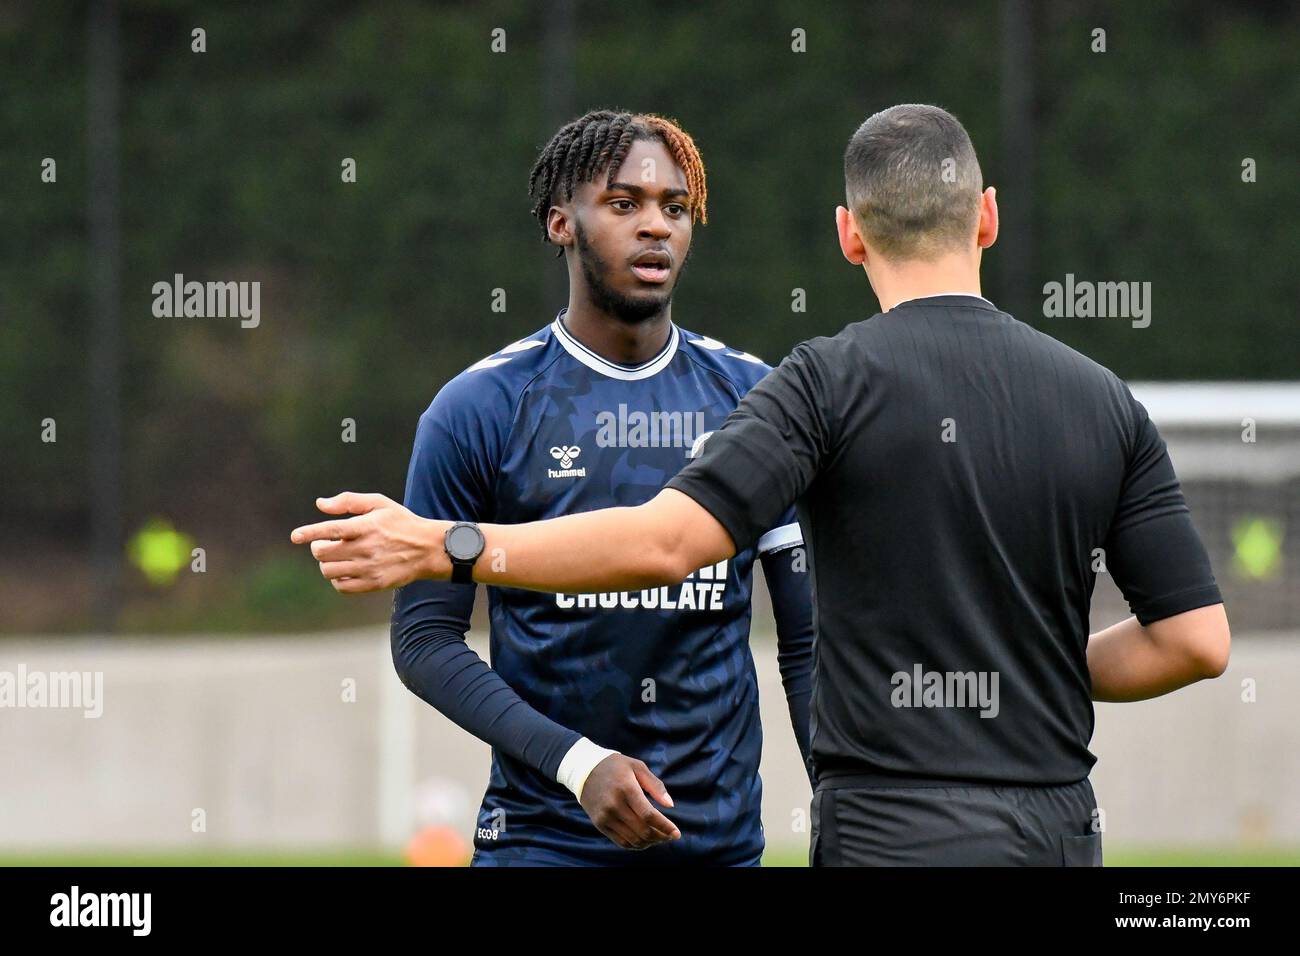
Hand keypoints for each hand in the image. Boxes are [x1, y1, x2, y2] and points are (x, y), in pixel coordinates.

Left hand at [290, 492, 446, 591]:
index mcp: (367, 526)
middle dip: (319, 547)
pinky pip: (341, 587)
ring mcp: (370, 568)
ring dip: (327, 563)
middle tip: (327, 544)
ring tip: (338, 557)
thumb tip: (320, 504)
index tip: (295, 536)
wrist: (428, 549)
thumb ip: (349, 501)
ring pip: (329, 571)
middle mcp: (367, 548)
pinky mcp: (374, 584)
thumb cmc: (400, 522)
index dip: (309, 532)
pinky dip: (337, 579)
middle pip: (323, 553)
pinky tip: (346, 570)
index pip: (330, 530)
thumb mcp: (379, 503)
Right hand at [579, 755, 680, 849]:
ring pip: (633, 840)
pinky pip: (621, 842)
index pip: (649, 815)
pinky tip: (645, 841)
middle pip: (643, 830)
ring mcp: (606, 817)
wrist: (584, 769)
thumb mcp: (637, 767)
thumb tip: (670, 805)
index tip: (676, 833)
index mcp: (626, 789)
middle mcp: (614, 805)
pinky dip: (636, 845)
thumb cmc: (615, 766)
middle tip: (670, 836)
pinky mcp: (600, 824)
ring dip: (650, 843)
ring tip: (659, 838)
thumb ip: (655, 785)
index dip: (665, 827)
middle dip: (660, 837)